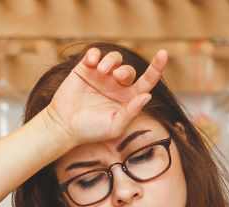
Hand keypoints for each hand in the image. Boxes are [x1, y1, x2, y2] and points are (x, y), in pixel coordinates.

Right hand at [44, 47, 168, 145]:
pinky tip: (91, 62)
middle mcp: (116, 86)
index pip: (147, 81)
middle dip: (124, 71)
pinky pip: (94, 54)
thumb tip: (147, 95)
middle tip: (115, 77)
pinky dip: (94, 54)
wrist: (64, 126)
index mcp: (128, 99)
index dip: (157, 67)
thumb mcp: (115, 126)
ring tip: (101, 71)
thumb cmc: (91, 130)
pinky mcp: (85, 69)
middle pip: (128, 70)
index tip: (163, 53)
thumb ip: (132, 111)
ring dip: (111, 61)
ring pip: (114, 58)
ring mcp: (101, 76)